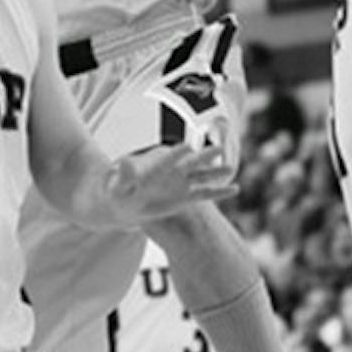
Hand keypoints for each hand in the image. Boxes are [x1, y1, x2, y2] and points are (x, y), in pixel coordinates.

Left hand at [108, 142, 236, 223]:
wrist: (123, 204)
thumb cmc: (117, 192)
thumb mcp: (116, 186)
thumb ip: (123, 176)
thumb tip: (123, 162)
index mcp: (154, 168)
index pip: (167, 160)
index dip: (176, 154)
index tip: (188, 147)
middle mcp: (171, 173)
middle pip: (190, 163)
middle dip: (203, 156)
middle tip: (219, 147)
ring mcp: (181, 185)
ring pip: (202, 176)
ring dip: (215, 172)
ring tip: (230, 167)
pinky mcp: (186, 197)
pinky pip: (205, 194)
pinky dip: (219, 192)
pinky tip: (235, 189)